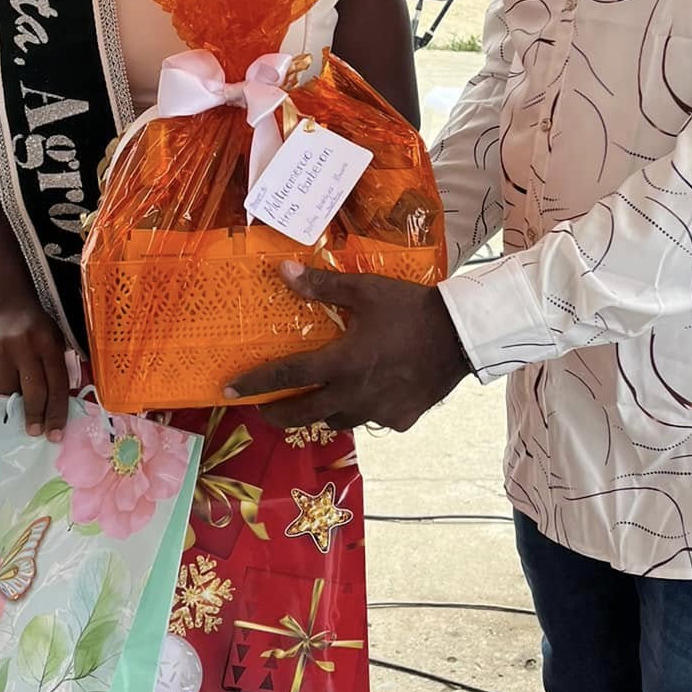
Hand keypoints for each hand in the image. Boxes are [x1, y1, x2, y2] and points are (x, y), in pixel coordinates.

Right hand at [0, 301, 70, 436]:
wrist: (6, 308)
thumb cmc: (36, 331)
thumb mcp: (56, 342)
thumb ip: (60, 370)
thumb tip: (62, 410)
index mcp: (48, 342)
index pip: (56, 384)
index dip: (57, 412)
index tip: (55, 434)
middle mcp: (23, 345)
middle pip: (32, 391)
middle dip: (36, 416)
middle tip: (35, 432)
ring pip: (7, 393)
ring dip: (14, 408)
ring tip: (18, 412)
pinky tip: (2, 398)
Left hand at [225, 263, 470, 431]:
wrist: (462, 335)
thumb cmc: (410, 308)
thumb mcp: (365, 291)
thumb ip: (322, 286)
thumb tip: (284, 271)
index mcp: (340, 363)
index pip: (286, 377)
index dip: (254, 384)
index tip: (229, 391)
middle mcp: (353, 394)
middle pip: (303, 415)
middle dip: (277, 415)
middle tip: (264, 411)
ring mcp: (377, 412)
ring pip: (337, 420)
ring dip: (321, 412)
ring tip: (317, 400)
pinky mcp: (401, 420)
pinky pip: (372, 419)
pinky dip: (363, 410)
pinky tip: (369, 396)